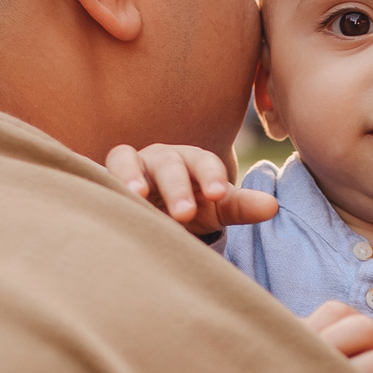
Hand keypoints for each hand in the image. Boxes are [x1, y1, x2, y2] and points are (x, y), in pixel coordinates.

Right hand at [106, 144, 278, 234]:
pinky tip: (105, 196)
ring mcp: (129, 165)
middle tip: (185, 214)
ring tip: (137, 195)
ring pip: (127, 158)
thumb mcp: (214, 209)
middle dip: (177, 186)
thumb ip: (240, 206)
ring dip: (132, 175)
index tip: (218, 194)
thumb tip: (274, 207)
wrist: (152, 214)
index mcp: (192, 162)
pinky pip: (98, 171)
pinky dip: (102, 179)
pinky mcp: (103, 176)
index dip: (211, 175)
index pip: (204, 162)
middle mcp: (160, 158)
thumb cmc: (189, 208)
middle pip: (169, 163)